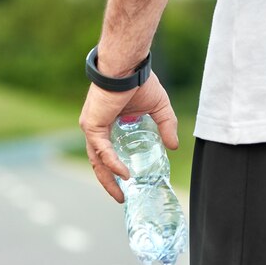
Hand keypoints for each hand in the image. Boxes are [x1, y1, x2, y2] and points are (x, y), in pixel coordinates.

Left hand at [78, 72, 178, 202]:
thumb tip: (174, 147)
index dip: (114, 170)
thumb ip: (166, 127)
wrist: (128, 66)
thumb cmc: (140, 81)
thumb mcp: (159, 109)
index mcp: (107, 124)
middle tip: (120, 198)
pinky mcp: (92, 126)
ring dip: (108, 179)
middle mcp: (96, 128)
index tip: (126, 184)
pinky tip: (124, 174)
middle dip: (109, 182)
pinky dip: (113, 163)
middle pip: (99, 162)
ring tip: (121, 194)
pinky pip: (102, 150)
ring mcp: (91, 127)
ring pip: (97, 160)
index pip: (107, 153)